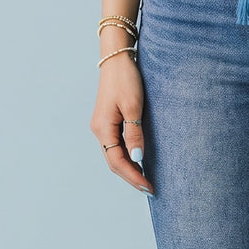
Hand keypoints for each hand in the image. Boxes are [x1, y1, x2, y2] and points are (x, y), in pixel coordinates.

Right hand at [90, 56, 153, 193]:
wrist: (117, 59)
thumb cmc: (126, 80)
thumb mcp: (134, 107)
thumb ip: (134, 135)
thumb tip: (137, 160)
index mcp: (103, 128)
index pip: (117, 162)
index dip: (133, 176)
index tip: (148, 187)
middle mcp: (98, 130)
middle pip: (113, 162)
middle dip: (130, 177)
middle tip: (149, 188)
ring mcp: (101, 125)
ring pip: (114, 155)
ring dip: (128, 168)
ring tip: (144, 179)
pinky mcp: (107, 120)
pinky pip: (115, 145)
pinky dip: (125, 157)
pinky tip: (137, 161)